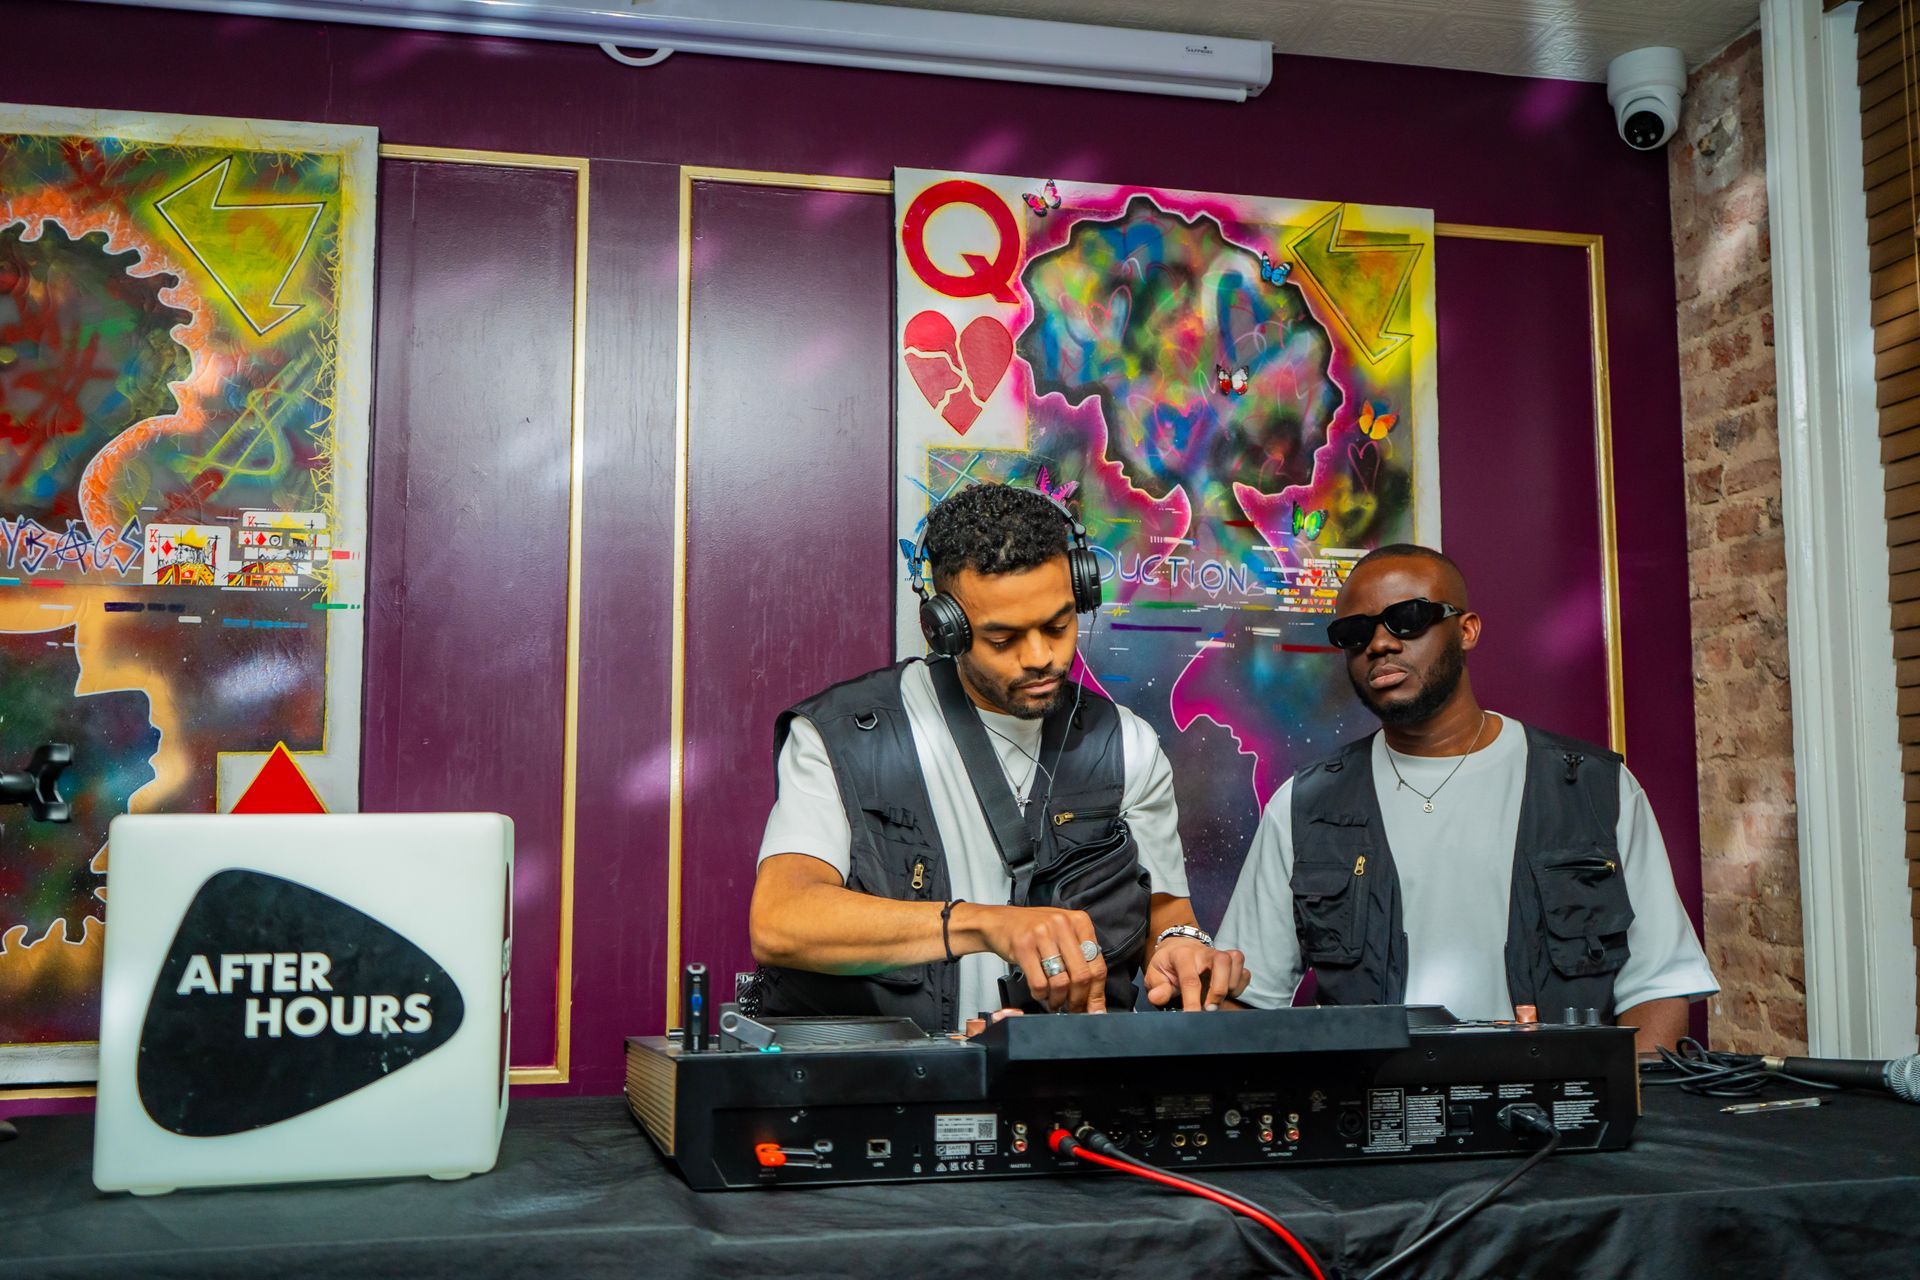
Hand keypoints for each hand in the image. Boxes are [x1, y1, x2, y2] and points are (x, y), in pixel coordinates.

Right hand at [957, 903, 1107, 1012]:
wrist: (999, 922)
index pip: (1098, 965)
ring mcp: (1042, 933)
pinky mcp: (1023, 946)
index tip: (1095, 1010)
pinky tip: (1039, 993)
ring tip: (1054, 1002)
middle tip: (1073, 1009)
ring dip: (1058, 1000)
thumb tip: (1095, 999)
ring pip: (1061, 982)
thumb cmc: (1034, 931)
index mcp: (1080, 922)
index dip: (1097, 993)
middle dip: (1078, 1000)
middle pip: (1081, 975)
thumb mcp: (1063, 937)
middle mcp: (1063, 924)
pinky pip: (1039, 983)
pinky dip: (1040, 995)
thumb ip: (1081, 961)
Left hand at [1145, 938, 1247, 1010]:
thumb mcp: (1155, 974)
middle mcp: (1204, 952)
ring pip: (1235, 962)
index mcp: (1182, 955)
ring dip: (1231, 986)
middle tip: (1209, 1008)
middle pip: (1222, 961)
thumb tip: (1157, 998)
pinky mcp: (1232, 961)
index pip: (1190, 979)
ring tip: (1218, 999)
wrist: (1178, 947)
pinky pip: (1244, 972)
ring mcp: (1220, 954)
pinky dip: (1240, 986)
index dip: (1192, 1000)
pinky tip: (1227, 993)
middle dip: (1219, 989)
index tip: (1192, 1016)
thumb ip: (1157, 987)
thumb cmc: (1168, 964)